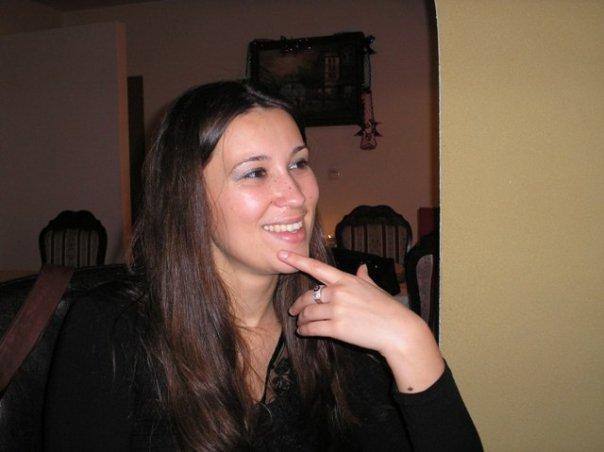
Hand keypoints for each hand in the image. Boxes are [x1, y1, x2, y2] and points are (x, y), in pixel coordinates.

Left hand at [278, 250, 444, 391]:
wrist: (398, 330)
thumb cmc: (388, 308)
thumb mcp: (374, 288)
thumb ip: (363, 277)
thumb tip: (362, 267)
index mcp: (346, 280)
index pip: (317, 267)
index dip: (297, 260)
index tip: (281, 255)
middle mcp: (339, 292)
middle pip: (307, 296)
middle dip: (298, 304)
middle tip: (293, 310)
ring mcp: (337, 310)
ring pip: (308, 314)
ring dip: (301, 320)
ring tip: (300, 324)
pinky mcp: (337, 328)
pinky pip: (312, 329)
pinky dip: (305, 331)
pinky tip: (304, 332)